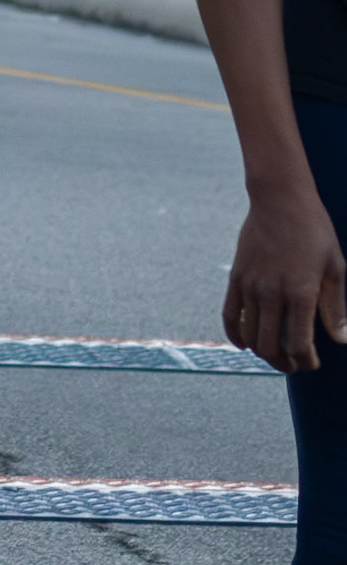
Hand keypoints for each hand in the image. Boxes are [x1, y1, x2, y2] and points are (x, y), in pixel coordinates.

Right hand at [224, 182, 346, 372]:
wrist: (279, 200)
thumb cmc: (314, 231)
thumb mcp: (335, 267)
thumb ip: (336, 307)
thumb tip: (341, 339)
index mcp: (301, 292)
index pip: (298, 343)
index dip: (305, 360)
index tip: (312, 362)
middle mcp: (272, 292)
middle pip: (271, 345)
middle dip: (283, 362)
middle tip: (294, 365)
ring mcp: (250, 285)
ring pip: (250, 334)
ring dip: (262, 351)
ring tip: (275, 354)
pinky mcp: (237, 276)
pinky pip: (230, 313)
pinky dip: (235, 333)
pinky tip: (244, 343)